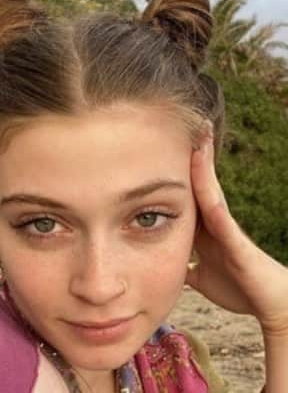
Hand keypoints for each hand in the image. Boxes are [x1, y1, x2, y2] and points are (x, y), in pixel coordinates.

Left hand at [185, 126, 287, 337]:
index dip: (177, 173)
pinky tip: (198, 170)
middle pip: (198, 182)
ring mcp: (225, 225)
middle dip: (192, 156)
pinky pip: (218, 210)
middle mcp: (214, 220)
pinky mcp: (234, 236)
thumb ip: (184, 267)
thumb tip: (165, 268)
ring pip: (209, 188)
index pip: (187, 195)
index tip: (161, 153)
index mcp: (204, 228)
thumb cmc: (237, 288)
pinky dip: (207, 189)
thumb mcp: (199, 276)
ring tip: (197, 133)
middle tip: (183, 127)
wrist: (268, 303)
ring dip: (201, 162)